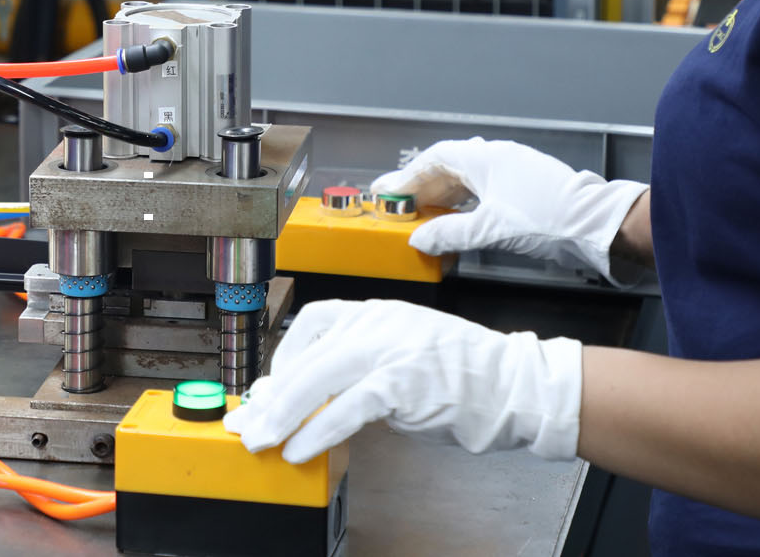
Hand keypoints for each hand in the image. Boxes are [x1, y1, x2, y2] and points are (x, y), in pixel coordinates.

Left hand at [223, 299, 581, 463]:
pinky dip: (318, 429)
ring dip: (283, 414)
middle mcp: (376, 321)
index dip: (282, 359)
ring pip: (317, 378)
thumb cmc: (460, 374)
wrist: (513, 384)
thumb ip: (357, 369)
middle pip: (305, 357)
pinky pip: (347, 407)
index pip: (311, 323)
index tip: (266, 391)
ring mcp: (388, 348)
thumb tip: (308, 397)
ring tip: (262, 439)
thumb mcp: (400, 356)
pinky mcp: (401, 381)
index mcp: (374, 311)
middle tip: (247, 423)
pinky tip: (301, 448)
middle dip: (270, 396)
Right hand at [371, 138, 648, 280]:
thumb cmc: (546, 219)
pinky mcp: (526, 184)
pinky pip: (484, 188)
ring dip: (444, 196)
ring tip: (425, 217)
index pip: (435, 158)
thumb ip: (450, 233)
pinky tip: (459, 220)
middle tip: (401, 208)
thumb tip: (420, 238)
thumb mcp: (490, 229)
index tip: (390, 192)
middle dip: (423, 188)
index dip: (408, 175)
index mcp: (485, 157)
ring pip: (468, 178)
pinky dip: (464, 202)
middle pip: (449, 167)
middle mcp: (498, 157)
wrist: (597, 225)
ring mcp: (514, 169)